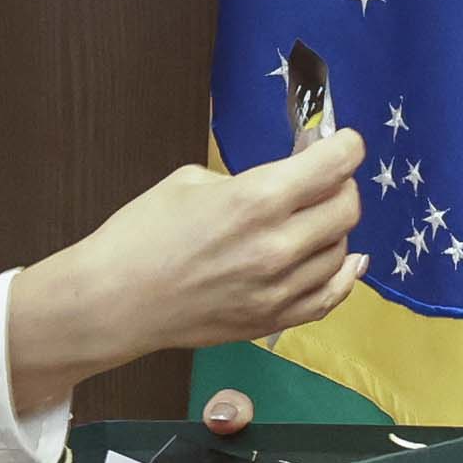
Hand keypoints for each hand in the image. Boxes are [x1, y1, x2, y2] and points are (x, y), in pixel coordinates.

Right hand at [6, 132, 368, 406]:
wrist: (114, 301)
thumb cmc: (141, 234)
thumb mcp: (192, 181)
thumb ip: (249, 178)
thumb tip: (288, 176)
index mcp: (256, 199)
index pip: (334, 165)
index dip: (347, 146)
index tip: (343, 142)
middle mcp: (278, 245)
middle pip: (347, 207)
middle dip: (341, 184)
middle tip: (324, 180)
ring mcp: (279, 289)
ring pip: (341, 251)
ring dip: (334, 229)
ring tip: (312, 219)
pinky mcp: (273, 320)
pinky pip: (329, 296)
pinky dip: (344, 275)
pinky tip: (348, 260)